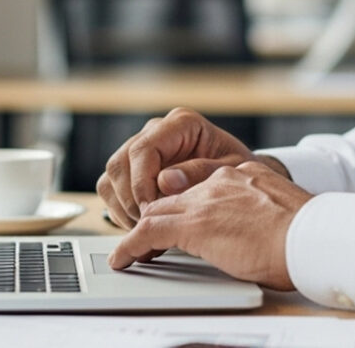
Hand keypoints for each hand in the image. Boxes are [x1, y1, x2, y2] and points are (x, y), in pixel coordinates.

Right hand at [96, 107, 288, 228]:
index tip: (152, 211)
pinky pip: (111, 188)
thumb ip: (200, 173)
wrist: (243, 180)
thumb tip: (165, 180)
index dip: (142, 184)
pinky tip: (141, 225)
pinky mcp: (134, 169)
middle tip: (148, 225)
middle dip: (130, 199)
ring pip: (111, 176)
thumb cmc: (240, 172)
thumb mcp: (232, 171)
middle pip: (120, 163)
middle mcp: (157, 132)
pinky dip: (120, 210)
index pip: (143, 150)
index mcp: (181, 124)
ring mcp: (141, 149)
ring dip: (123, 207)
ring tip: (146, 229)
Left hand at [107, 161, 312, 289]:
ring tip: (130, 251)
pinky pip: (148, 231)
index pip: (199, 186)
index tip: (178, 219)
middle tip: (145, 238)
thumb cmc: (308, 232)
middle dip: (156, 215)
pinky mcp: (193, 224)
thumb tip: (260, 227)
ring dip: (140, 231)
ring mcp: (204, 201)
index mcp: (241, 175)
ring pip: (156, 210)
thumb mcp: (282, 209)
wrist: (311, 235)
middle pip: (173, 196)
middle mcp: (219, 181)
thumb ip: (261, 208)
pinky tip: (125, 258)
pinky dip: (131, 245)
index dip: (184, 204)